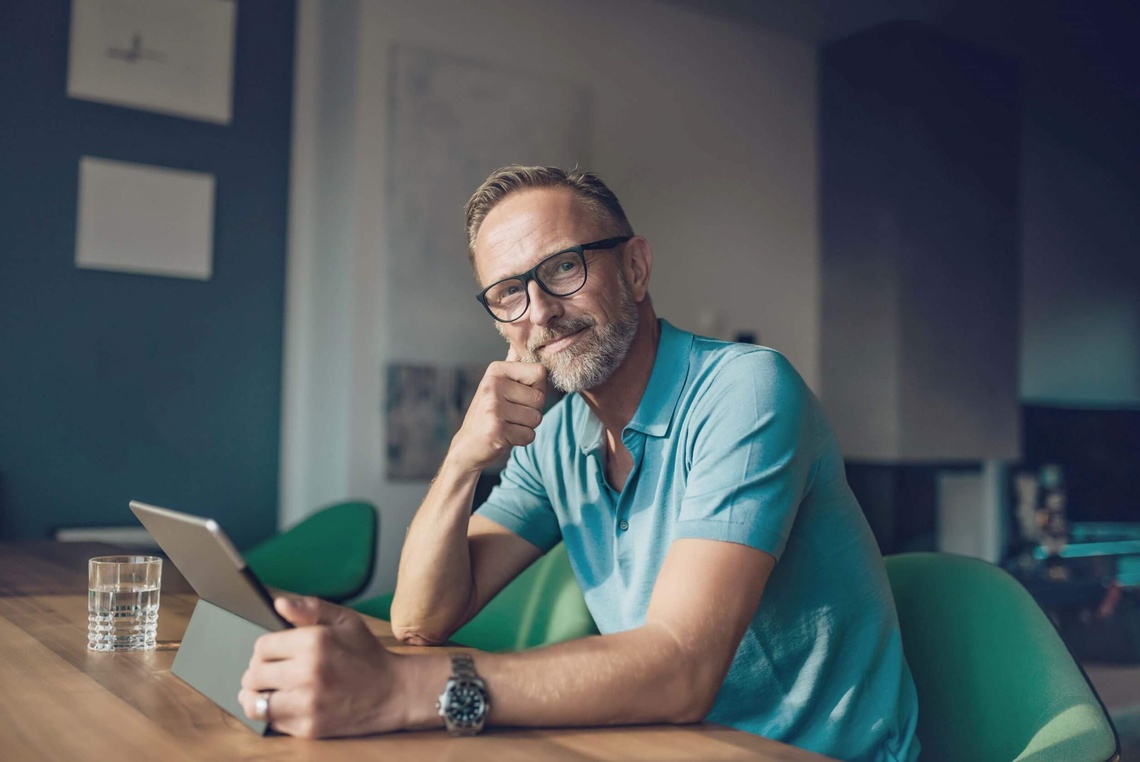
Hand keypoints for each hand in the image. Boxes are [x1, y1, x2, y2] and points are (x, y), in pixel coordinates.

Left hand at [239, 597, 408, 737]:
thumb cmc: (367, 653)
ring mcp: (308, 703)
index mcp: (314, 641)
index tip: (275, 653)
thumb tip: (279, 603)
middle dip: (259, 672)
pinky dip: (274, 714)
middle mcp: (308, 672)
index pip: (261, 647)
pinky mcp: (310, 727)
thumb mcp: (345, 620)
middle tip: (271, 672)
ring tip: (267, 692)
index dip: (265, 649)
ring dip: (256, 697)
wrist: (395, 691)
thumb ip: (310, 608)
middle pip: (253, 674)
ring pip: (255, 702)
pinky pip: (272, 722)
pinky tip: (287, 705)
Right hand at [448, 347, 546, 471]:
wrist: (468, 446)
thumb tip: (518, 340)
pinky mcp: (496, 429)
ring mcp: (493, 407)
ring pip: (536, 418)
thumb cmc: (489, 414)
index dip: (535, 389)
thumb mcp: (497, 385)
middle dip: (532, 411)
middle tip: (510, 414)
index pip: (540, 372)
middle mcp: (493, 384)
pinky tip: (504, 436)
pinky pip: (529, 435)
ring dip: (526, 426)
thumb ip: (511, 365)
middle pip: (540, 398)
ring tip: (507, 424)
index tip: (517, 396)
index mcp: (496, 370)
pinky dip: (520, 440)